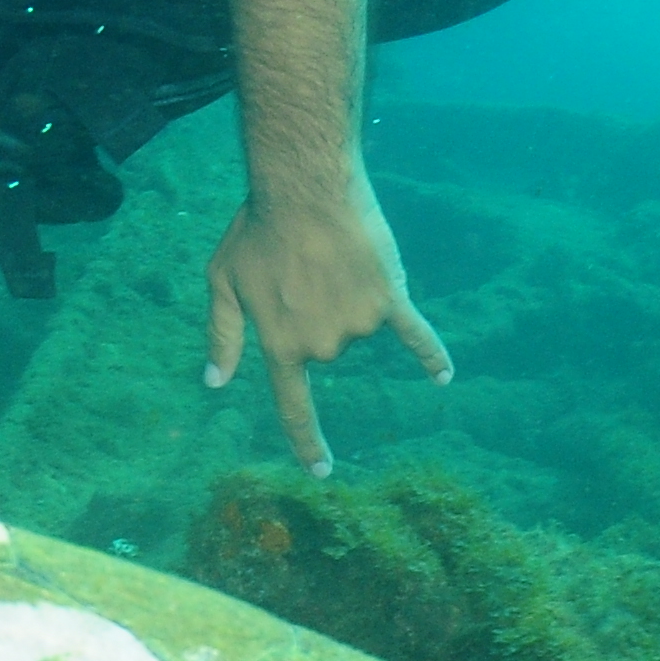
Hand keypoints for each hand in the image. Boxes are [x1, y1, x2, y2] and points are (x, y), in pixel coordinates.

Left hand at [202, 181, 451, 475]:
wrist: (304, 188)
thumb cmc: (256, 230)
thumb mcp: (221, 282)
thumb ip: (222, 336)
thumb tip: (215, 382)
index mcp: (282, 346)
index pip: (295, 408)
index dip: (308, 443)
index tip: (323, 472)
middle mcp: (323, 345)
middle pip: (325, 346)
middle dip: (313, 311)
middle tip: (300, 265)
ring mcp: (360, 324)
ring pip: (358, 325)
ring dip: (345, 295)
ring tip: (327, 254)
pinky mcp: (390, 299)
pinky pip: (415, 334)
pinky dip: (430, 354)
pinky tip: (444, 376)